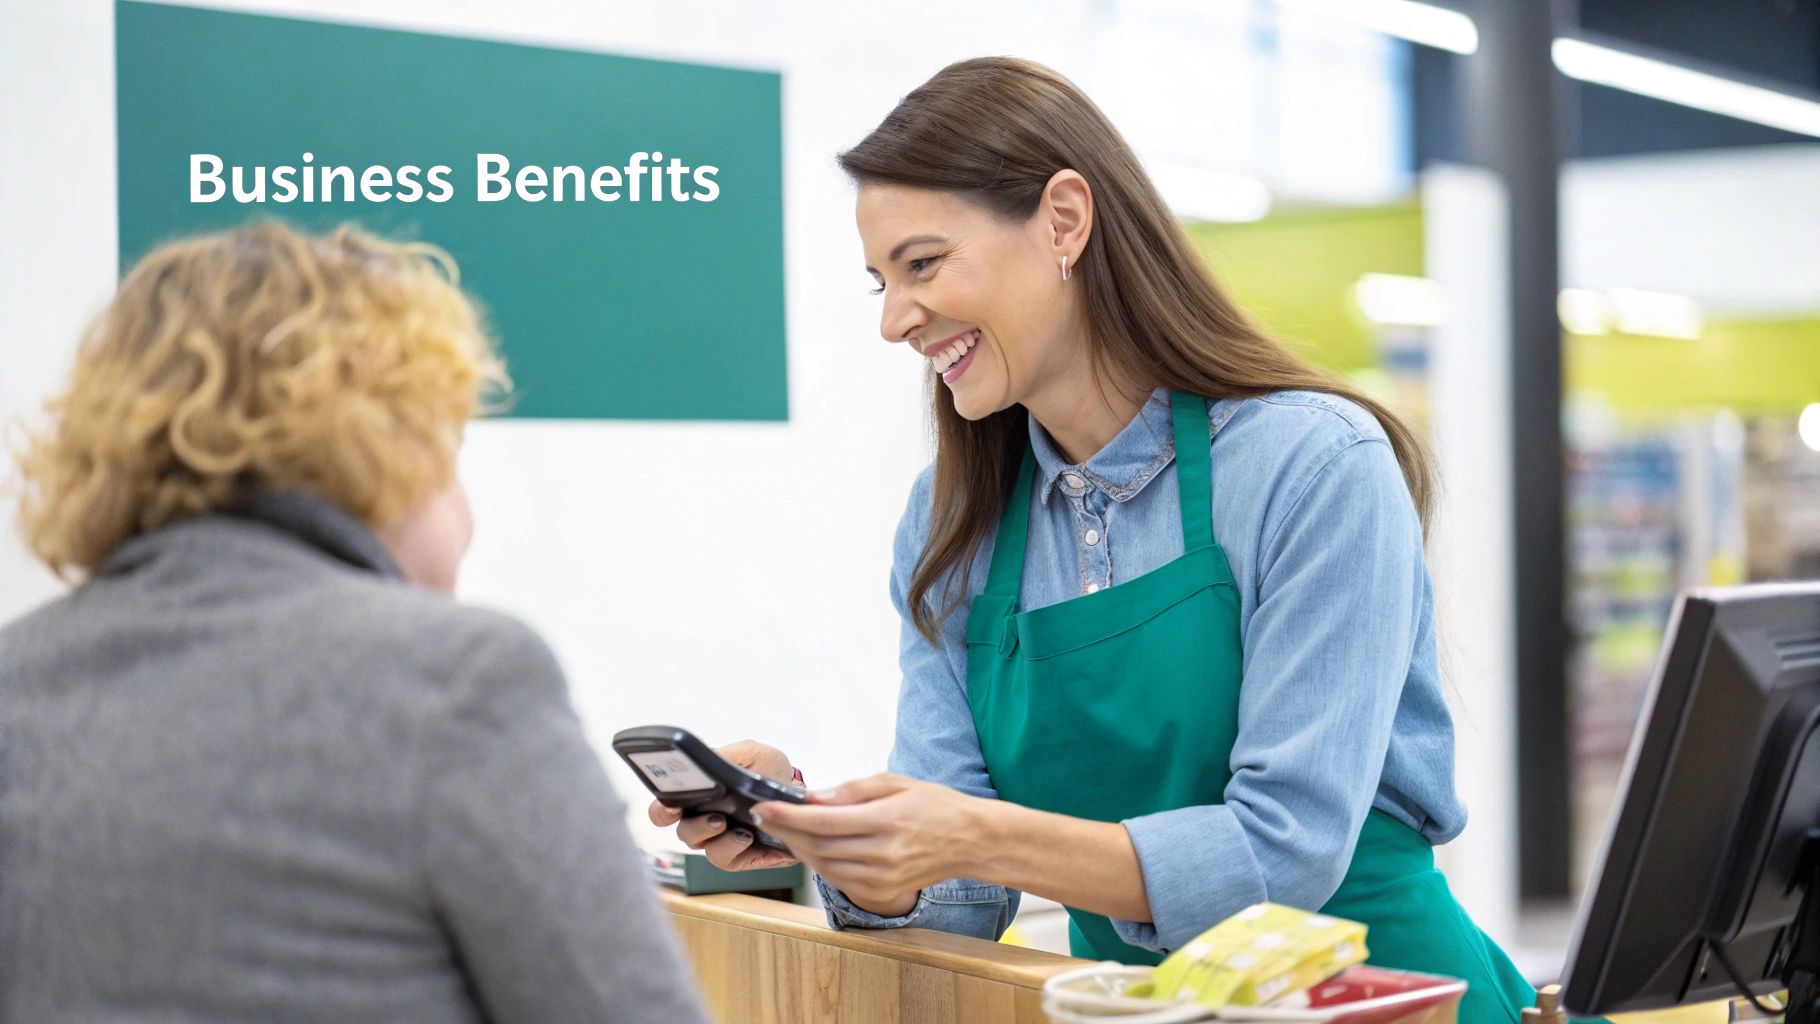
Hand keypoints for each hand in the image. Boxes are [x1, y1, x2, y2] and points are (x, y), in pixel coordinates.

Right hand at [647, 739, 798, 871]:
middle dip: (697, 828)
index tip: (672, 808)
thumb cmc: (767, 769)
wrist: (797, 790)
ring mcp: (719, 841)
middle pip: (684, 833)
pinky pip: (730, 860)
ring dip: (722, 842)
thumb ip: (726, 755)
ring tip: (743, 832)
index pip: (664, 809)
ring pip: (706, 850)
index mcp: (695, 796)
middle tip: (718, 819)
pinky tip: (755, 839)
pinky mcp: (738, 857)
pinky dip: (741, 850)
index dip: (662, 811)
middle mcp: (701, 821)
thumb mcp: (750, 754)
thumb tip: (706, 760)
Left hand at [751, 773, 983, 916]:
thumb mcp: (896, 782)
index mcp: (886, 821)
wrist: (968, 840)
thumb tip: (814, 797)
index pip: (823, 821)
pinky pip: (838, 880)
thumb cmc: (934, 806)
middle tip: (766, 817)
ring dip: (799, 849)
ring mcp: (882, 879)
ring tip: (786, 830)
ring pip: (824, 866)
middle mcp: (882, 854)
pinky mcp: (881, 894)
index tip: (764, 807)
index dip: (788, 816)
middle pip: (818, 846)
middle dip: (786, 832)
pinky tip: (813, 848)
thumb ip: (852, 790)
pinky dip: (820, 864)